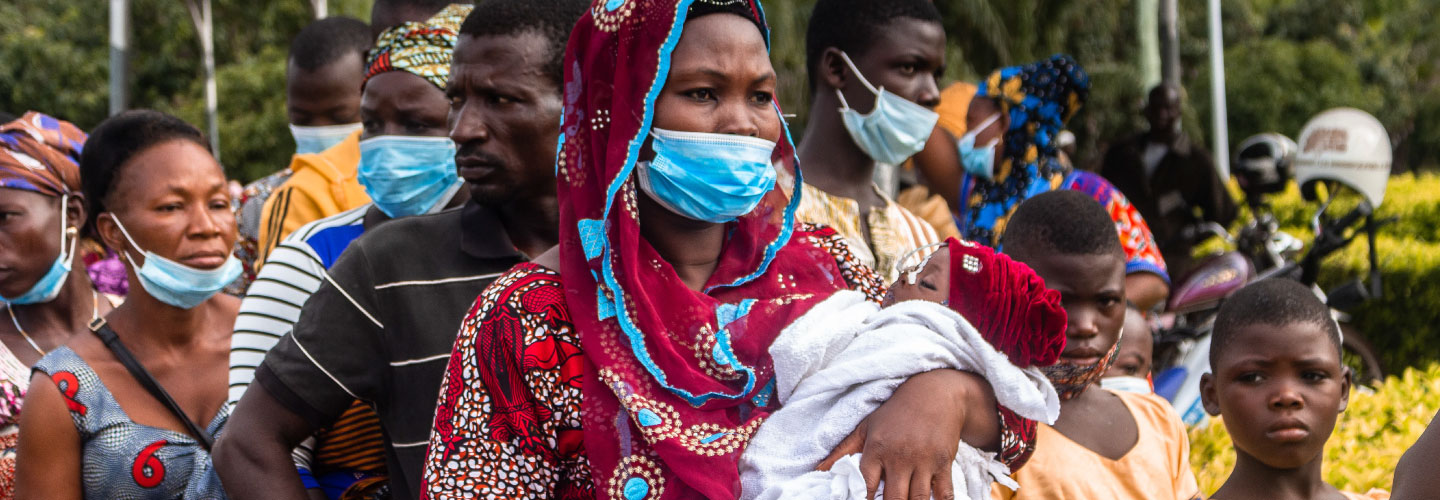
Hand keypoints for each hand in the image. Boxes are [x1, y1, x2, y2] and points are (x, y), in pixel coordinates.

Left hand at [816, 369, 998, 499]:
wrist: (933, 393)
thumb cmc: (895, 413)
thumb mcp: (866, 427)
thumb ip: (842, 451)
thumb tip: (817, 471)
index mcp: (877, 449)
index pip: (867, 487)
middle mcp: (900, 457)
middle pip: (894, 499)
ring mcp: (924, 460)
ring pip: (918, 499)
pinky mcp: (943, 462)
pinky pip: (944, 494)